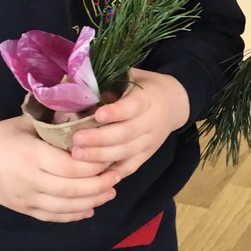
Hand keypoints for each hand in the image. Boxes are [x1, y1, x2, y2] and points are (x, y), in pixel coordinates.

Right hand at [0, 118, 119, 221]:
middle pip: (73, 190)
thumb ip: (53, 122)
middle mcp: (29, 181)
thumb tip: (87, 116)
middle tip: (117, 177)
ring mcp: (25, 199)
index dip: (94, 167)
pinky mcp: (23, 210)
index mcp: (30, 155)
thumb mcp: (24, 123)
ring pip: (66, 207)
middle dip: (99, 185)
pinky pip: (52, 217)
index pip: (71, 168)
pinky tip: (89, 208)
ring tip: (110, 192)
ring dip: (91, 201)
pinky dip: (73, 215)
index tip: (110, 159)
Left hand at [70, 68, 189, 177]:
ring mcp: (150, 141)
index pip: (133, 107)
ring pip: (126, 152)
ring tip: (78, 155)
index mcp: (148, 98)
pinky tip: (94, 174)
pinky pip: (130, 167)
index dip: (116, 112)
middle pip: (127, 133)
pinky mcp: (147, 155)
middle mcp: (151, 122)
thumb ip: (111, 83)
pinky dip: (113, 173)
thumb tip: (80, 91)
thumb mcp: (132, 77)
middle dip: (100, 138)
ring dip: (101, 156)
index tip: (97, 115)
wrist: (174, 103)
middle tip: (76, 139)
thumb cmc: (145, 87)